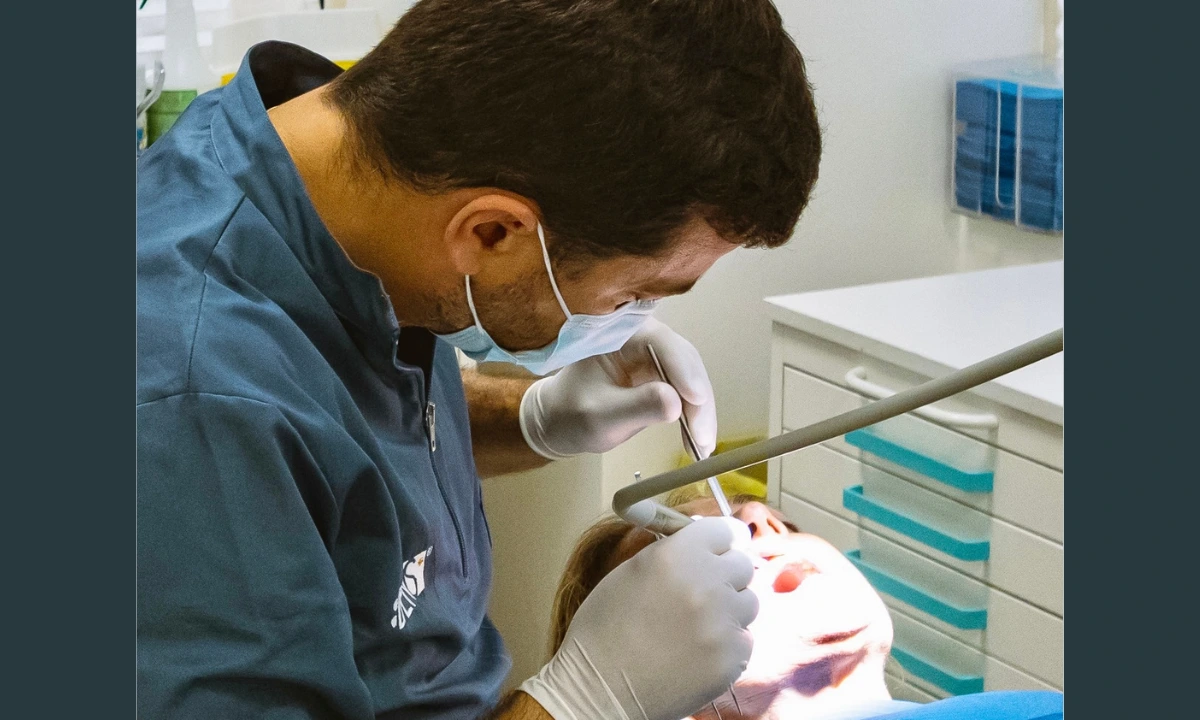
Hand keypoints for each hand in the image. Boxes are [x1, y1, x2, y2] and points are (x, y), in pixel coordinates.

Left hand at [519, 318, 716, 458]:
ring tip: (702, 445)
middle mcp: (642, 337)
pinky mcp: (661, 375)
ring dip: (700, 411)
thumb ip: (636, 406)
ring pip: (691, 377)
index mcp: (618, 332)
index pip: (661, 343)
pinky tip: (697, 440)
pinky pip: (686, 391)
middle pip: (683, 361)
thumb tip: (676, 403)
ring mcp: (654, 356)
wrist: (558, 421)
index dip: (682, 371)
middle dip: (697, 399)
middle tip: (702, 436)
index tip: (695, 400)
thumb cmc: (569, 413)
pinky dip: (693, 414)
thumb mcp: (599, 415)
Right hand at [520, 517, 757, 719]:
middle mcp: (706, 583)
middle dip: (725, 574)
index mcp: (677, 555)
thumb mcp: (631, 571)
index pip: (725, 530)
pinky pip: (745, 639)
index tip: (717, 550)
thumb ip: (673, 550)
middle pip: (742, 564)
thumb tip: (703, 539)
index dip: (719, 541)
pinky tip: (698, 651)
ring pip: (748, 602)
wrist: (600, 689)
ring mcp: (723, 623)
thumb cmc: (605, 628)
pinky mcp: (733, 658)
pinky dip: (727, 643)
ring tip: (696, 625)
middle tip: (702, 591)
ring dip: (729, 609)